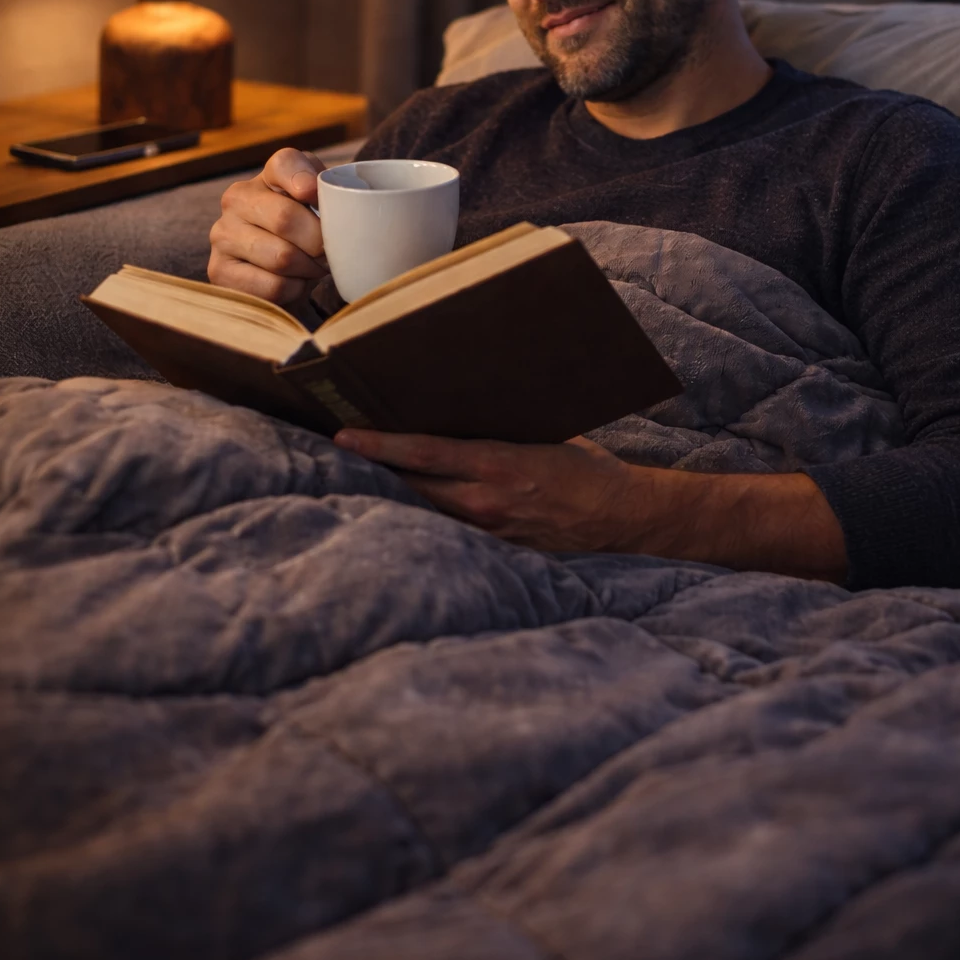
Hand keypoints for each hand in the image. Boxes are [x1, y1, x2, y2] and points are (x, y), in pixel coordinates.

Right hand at [208, 147, 328, 305]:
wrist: (283, 277)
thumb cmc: (307, 237)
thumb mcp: (322, 208)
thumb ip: (331, 194)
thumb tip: (330, 201)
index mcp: (266, 177)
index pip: (284, 163)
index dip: (305, 179)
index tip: (316, 197)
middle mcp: (237, 199)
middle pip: (285, 218)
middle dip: (318, 243)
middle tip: (329, 252)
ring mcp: (223, 234)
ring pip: (281, 257)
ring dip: (308, 269)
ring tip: (312, 268)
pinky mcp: (220, 271)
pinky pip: (272, 285)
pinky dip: (293, 289)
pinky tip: (293, 283)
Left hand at [333, 428, 848, 580]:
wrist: (624, 517)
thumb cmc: (586, 468)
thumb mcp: (543, 434)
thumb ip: (499, 429)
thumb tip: (462, 409)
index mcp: (497, 465)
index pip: (424, 454)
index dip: (380, 446)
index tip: (343, 436)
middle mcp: (485, 501)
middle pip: (411, 486)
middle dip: (372, 470)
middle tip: (334, 451)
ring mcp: (489, 531)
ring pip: (424, 511)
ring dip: (393, 494)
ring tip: (356, 478)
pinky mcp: (497, 550)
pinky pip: (450, 532)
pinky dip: (426, 517)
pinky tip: (404, 509)